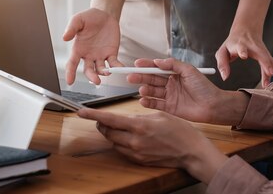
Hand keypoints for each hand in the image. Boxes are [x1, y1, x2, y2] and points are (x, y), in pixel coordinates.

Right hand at [62, 8, 122, 84]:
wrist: (104, 14)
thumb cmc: (88, 18)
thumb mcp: (78, 20)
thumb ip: (71, 28)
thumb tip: (64, 37)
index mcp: (78, 49)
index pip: (72, 63)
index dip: (70, 73)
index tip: (70, 81)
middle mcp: (88, 55)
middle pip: (88, 70)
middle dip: (92, 76)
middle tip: (96, 81)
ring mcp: (100, 56)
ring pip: (101, 69)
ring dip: (104, 73)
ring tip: (107, 72)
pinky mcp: (111, 53)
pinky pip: (114, 63)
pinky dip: (117, 67)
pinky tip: (120, 68)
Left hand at [77, 108, 227, 183]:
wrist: (191, 151)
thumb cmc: (179, 130)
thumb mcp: (159, 115)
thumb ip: (138, 117)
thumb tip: (125, 119)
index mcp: (139, 126)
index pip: (109, 119)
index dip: (93, 115)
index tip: (81, 111)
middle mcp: (134, 141)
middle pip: (107, 132)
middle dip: (101, 124)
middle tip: (101, 118)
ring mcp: (136, 152)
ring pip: (113, 142)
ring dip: (111, 134)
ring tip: (116, 127)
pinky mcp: (139, 160)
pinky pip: (122, 150)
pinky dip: (120, 143)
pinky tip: (128, 137)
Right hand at [127, 58, 221, 122]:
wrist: (213, 105)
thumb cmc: (204, 87)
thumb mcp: (189, 70)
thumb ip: (173, 64)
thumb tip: (157, 61)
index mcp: (175, 73)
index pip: (158, 68)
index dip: (147, 66)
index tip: (137, 64)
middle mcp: (171, 84)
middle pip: (152, 79)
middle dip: (141, 77)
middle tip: (131, 76)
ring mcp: (169, 96)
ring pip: (153, 91)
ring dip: (145, 89)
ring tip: (142, 89)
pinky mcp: (169, 108)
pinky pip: (155, 104)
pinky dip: (148, 102)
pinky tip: (143, 100)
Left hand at [215, 28, 272, 87]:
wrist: (245, 30)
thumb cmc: (232, 44)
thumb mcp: (222, 52)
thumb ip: (222, 64)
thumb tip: (225, 77)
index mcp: (239, 44)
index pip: (240, 47)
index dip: (242, 51)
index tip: (243, 56)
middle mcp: (253, 46)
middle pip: (261, 53)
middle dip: (266, 63)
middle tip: (270, 73)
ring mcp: (261, 50)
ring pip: (269, 59)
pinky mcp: (267, 54)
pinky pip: (272, 64)